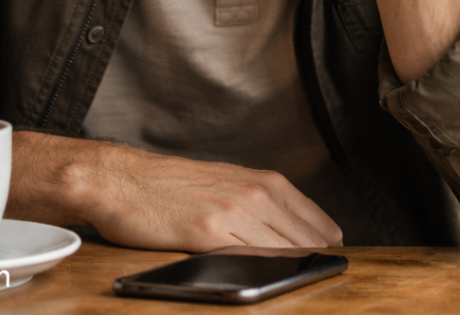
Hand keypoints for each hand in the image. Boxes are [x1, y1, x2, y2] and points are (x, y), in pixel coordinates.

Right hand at [6, 132, 342, 250]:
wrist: (123, 179)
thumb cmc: (168, 185)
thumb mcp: (222, 182)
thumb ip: (255, 202)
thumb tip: (285, 231)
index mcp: (257, 180)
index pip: (309, 215)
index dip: (326, 238)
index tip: (337, 252)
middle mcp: (251, 192)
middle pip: (303, 235)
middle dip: (320, 257)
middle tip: (331, 270)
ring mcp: (232, 213)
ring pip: (282, 248)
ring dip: (301, 266)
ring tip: (312, 279)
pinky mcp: (208, 233)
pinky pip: (249, 257)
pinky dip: (267, 270)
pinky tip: (276, 279)